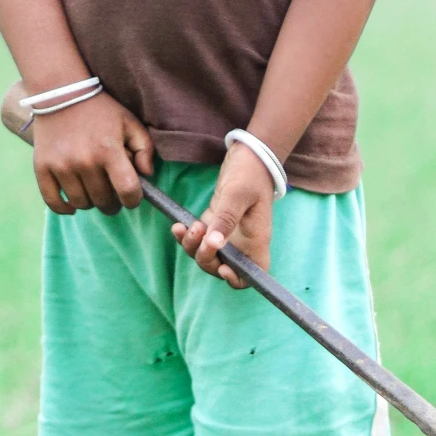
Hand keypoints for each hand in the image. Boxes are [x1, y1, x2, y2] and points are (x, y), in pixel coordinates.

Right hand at [32, 92, 153, 216]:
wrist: (60, 92)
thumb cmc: (100, 109)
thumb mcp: (129, 122)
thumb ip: (145, 148)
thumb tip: (147, 175)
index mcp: (108, 150)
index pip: (128, 191)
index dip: (134, 199)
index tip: (132, 197)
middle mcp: (84, 161)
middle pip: (104, 201)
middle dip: (113, 202)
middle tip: (112, 193)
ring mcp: (61, 166)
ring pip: (82, 203)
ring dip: (91, 203)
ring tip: (93, 191)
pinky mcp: (42, 168)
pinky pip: (54, 202)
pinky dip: (65, 208)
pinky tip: (73, 203)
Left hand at [173, 142, 276, 288]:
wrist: (248, 156)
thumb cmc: (250, 173)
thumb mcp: (237, 194)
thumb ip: (226, 219)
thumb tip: (214, 243)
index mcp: (256, 240)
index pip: (252, 275)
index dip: (236, 279)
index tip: (222, 267)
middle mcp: (243, 242)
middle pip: (222, 268)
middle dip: (205, 258)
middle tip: (199, 234)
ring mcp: (228, 234)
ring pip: (207, 255)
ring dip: (192, 247)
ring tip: (186, 227)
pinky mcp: (216, 224)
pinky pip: (199, 240)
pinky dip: (187, 237)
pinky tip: (178, 226)